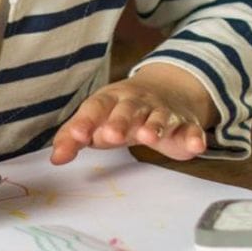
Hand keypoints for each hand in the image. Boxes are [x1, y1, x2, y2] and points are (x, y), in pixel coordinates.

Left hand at [51, 66, 216, 165]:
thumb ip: (74, 136)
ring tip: (148, 137)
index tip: (77, 137)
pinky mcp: (184, 125)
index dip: (86, 122)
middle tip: (111, 136)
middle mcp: (137, 102)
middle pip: (127, 110)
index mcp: (110, 100)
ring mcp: (162, 112)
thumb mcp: (96, 119)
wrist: (166, 92)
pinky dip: (194, 137)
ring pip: (158, 118)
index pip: (95, 109)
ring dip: (154, 126)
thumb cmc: (120, 112)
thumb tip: (56, 158)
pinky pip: (190, 129)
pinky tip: (195, 145)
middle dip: (119, 122)